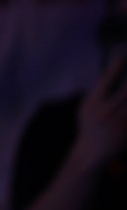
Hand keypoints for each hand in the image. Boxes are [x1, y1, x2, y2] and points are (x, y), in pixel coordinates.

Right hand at [71, 55, 126, 169]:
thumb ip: (98, 93)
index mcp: (93, 103)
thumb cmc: (89, 125)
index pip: (105, 81)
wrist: (92, 151)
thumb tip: (113, 75)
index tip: (121, 57)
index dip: (114, 68)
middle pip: (126, 91)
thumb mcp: (86, 108)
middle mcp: (106, 111)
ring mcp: (119, 121)